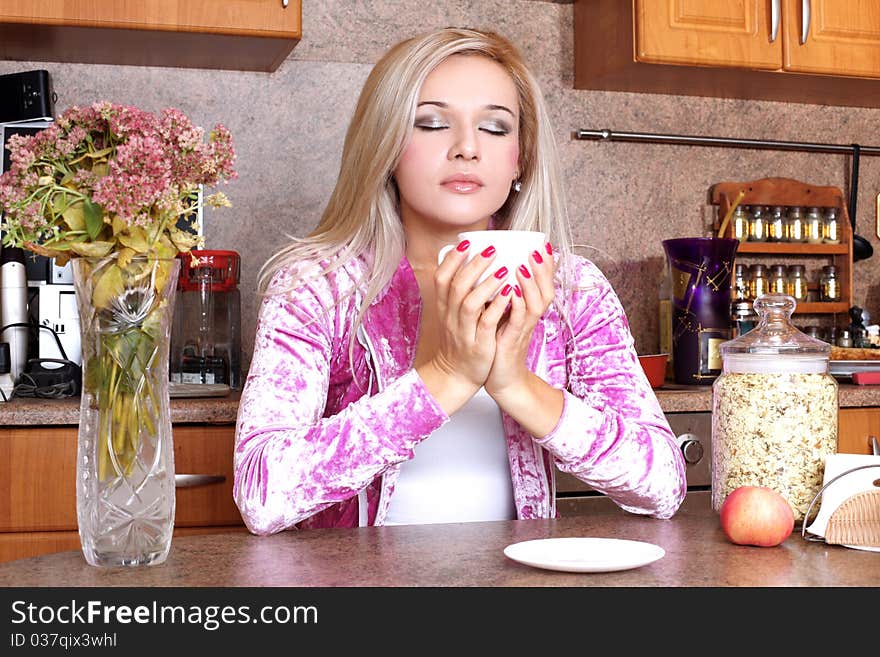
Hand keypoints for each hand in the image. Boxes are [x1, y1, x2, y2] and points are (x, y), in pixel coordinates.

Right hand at [416, 241, 512, 413]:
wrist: (455, 375)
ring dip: (486, 284)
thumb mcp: (455, 315)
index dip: (452, 260)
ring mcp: (463, 331)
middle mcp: (451, 317)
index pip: (441, 278)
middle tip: (492, 249)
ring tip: (504, 269)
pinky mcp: (478, 345)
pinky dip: (497, 307)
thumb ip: (461, 293)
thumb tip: (471, 267)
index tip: (466, 243)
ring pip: (469, 303)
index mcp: (445, 308)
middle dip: (473, 265)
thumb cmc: (460, 340)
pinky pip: (486, 323)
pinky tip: (510, 294)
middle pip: (457, 286)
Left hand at [485, 244, 556, 399]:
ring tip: (524, 266)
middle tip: (537, 249)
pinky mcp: (513, 341)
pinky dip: (517, 306)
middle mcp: (530, 318)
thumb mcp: (504, 315)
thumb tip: (497, 272)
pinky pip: (519, 322)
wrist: (501, 378)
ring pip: (535, 304)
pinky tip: (511, 293)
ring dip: (530, 284)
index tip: (543, 244)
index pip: (543, 283)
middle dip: (543, 269)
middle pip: (546, 290)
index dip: (545, 265)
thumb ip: (504, 296)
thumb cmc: (500, 344)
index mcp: (528, 310)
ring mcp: (524, 329)